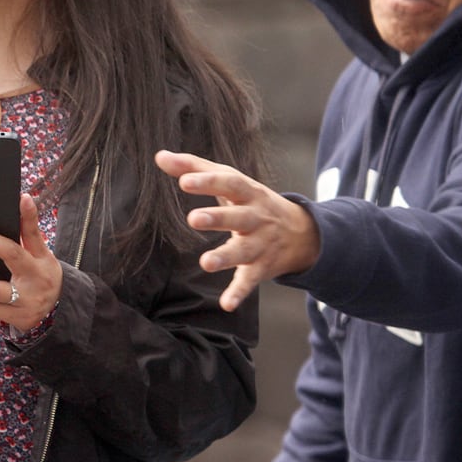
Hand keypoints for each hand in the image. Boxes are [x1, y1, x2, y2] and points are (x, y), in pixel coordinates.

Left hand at [0, 194, 61, 330]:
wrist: (57, 311)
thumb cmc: (42, 274)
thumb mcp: (42, 255)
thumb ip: (28, 235)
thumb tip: (16, 205)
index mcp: (42, 259)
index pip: (33, 233)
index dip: (29, 216)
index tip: (20, 198)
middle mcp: (35, 277)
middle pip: (12, 256)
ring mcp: (26, 300)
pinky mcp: (16, 317)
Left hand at [155, 150, 320, 311]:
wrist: (301, 232)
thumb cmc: (252, 201)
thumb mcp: (231, 180)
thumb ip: (195, 167)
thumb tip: (160, 156)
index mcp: (247, 192)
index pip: (229, 183)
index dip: (207, 182)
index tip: (184, 181)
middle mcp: (255, 217)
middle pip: (238, 217)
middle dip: (217, 218)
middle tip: (193, 219)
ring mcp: (260, 244)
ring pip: (243, 251)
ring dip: (225, 257)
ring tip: (205, 262)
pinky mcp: (260, 268)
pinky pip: (249, 281)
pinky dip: (239, 293)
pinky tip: (226, 304)